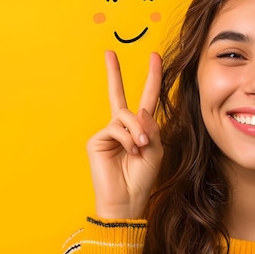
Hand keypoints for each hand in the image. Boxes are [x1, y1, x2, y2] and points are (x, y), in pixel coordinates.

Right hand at [86, 51, 162, 218]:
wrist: (127, 201)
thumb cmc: (143, 178)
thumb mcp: (156, 150)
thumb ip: (152, 127)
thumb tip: (141, 110)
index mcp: (140, 128)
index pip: (146, 98)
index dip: (152, 78)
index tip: (154, 57)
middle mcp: (123, 127)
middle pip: (118, 95)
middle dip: (114, 73)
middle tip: (109, 52)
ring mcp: (109, 132)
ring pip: (126, 115)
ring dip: (138, 130)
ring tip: (141, 146)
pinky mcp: (98, 139)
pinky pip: (117, 128)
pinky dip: (128, 138)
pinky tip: (131, 151)